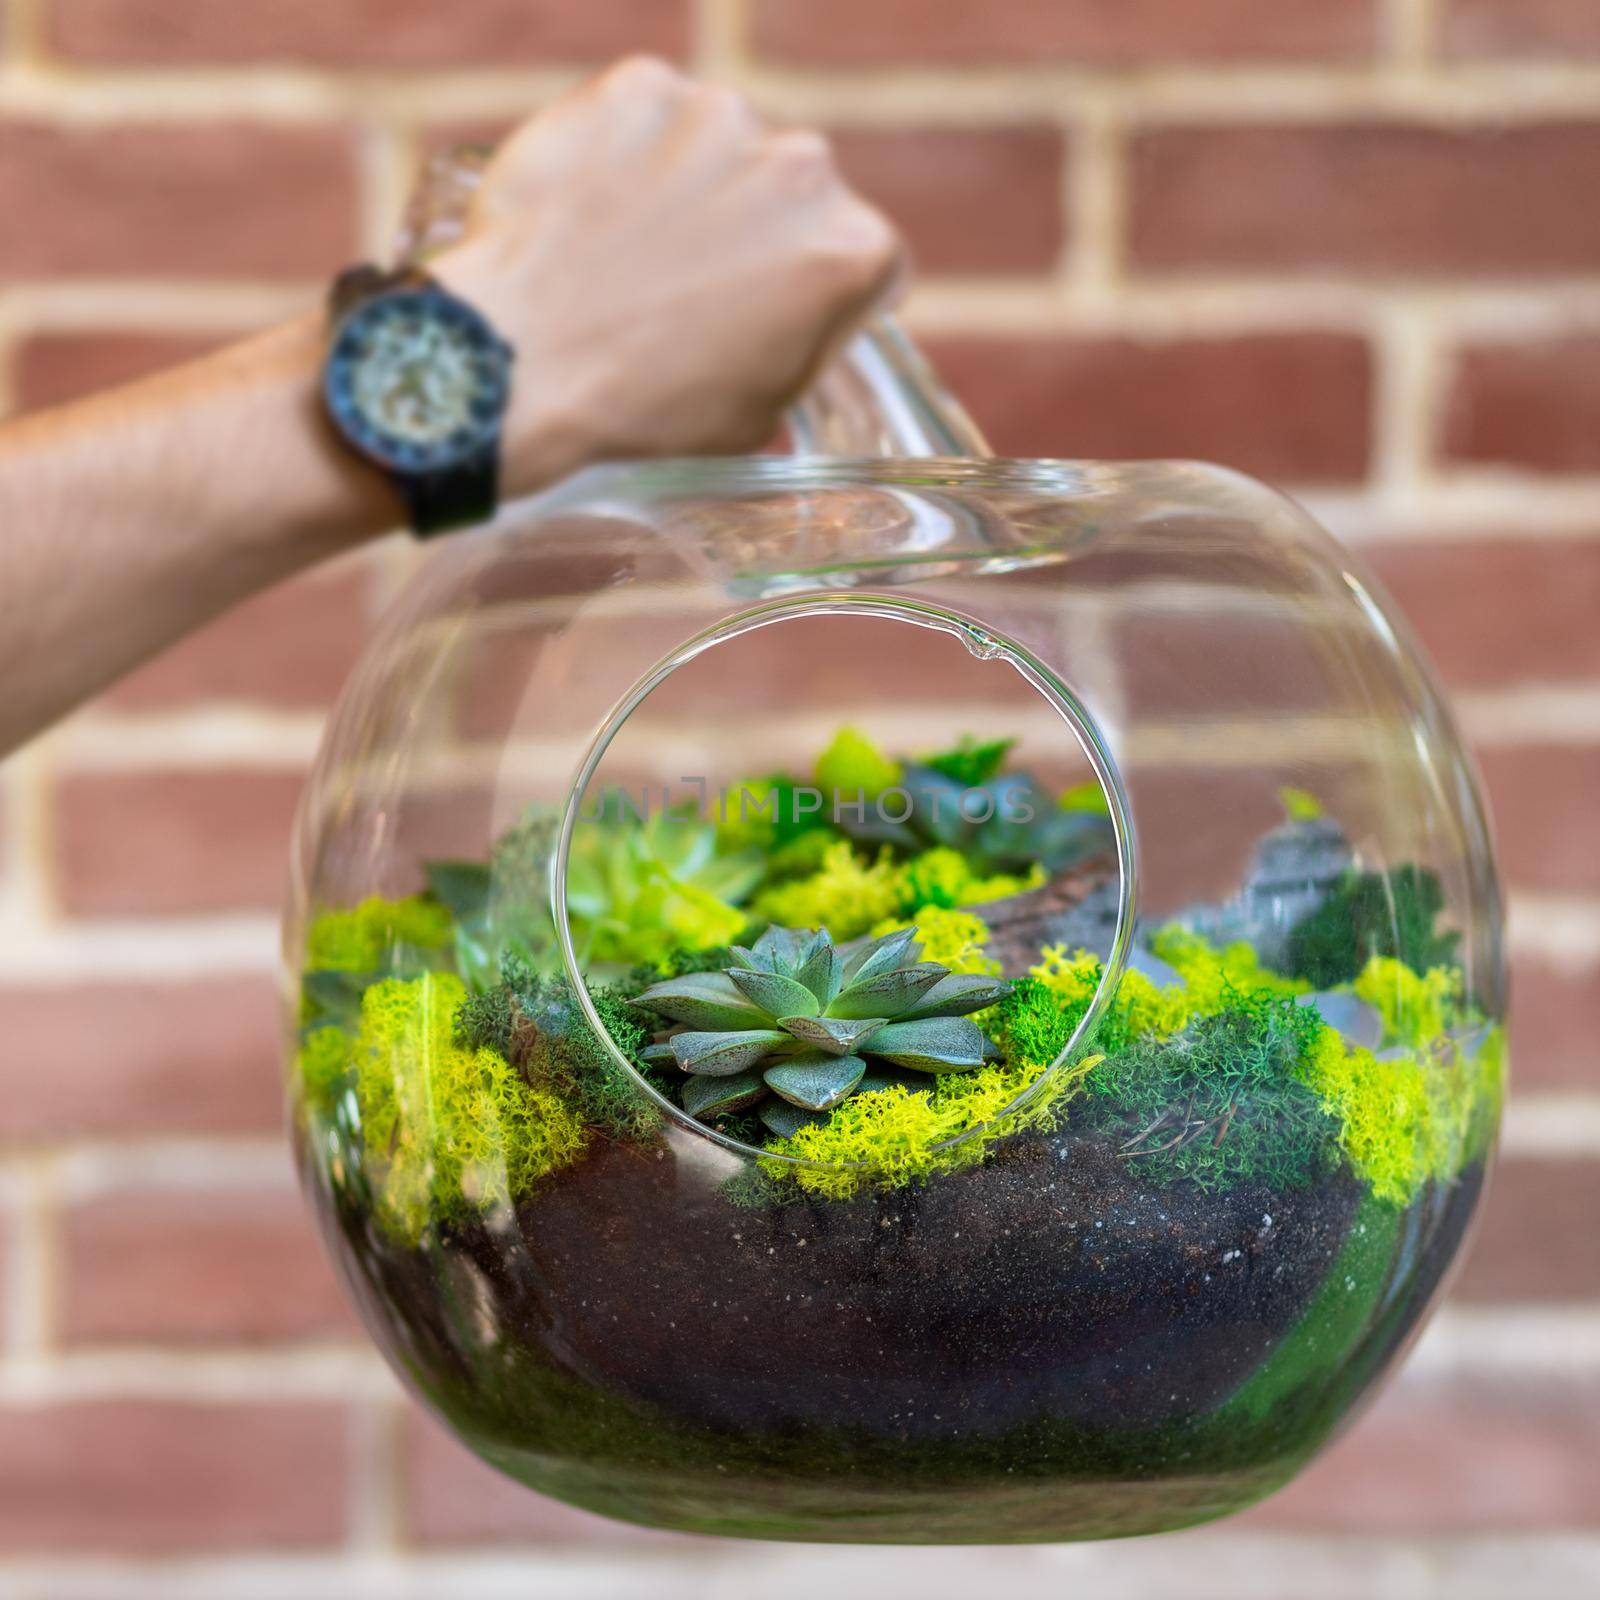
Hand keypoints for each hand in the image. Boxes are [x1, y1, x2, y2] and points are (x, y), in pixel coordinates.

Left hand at [433, 58, 901, 490]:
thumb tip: (793, 320)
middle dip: (761, 231)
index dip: (828, 294)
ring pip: (723, 147)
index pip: (871, 260)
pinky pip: (648, 117)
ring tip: (634, 254)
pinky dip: (628, 154)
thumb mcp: (761, 413)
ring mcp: (717, 114)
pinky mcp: (638, 87)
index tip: (785, 310)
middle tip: (698, 285)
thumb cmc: (645, 409)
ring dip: (694, 186)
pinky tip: (596, 215)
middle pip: (798, 193)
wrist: (521, 363)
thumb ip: (801, 343)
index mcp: (852, 251)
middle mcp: (802, 164)